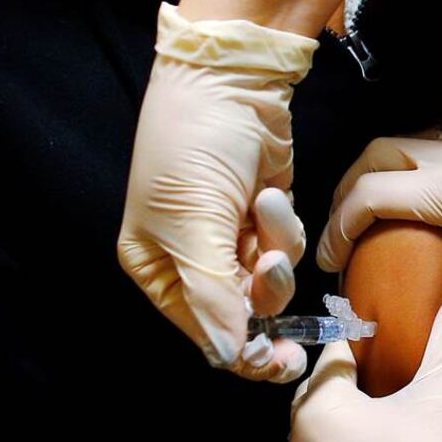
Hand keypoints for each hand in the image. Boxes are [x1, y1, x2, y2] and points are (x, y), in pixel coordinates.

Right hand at [118, 3, 317, 382]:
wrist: (232, 79)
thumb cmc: (193, 148)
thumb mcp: (194, 224)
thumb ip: (211, 297)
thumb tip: (228, 359)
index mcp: (156, 268)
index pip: (202, 332)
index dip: (241, 352)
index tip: (279, 362)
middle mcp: (191, 261)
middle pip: (240, 315)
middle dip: (264, 297)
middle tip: (281, 291)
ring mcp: (230, 239)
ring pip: (268, 284)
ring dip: (274, 251)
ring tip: (264, 207)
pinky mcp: (264, 219)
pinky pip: (285, 247)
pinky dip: (282, 224)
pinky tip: (268, 190)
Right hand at [316, 132, 441, 397]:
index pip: (368, 197)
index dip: (337, 227)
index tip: (329, 261)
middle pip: (374, 154)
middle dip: (347, 188)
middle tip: (341, 229)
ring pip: (404, 142)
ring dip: (379, 171)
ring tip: (373, 212)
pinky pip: (433, 143)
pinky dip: (410, 166)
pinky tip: (423, 198)